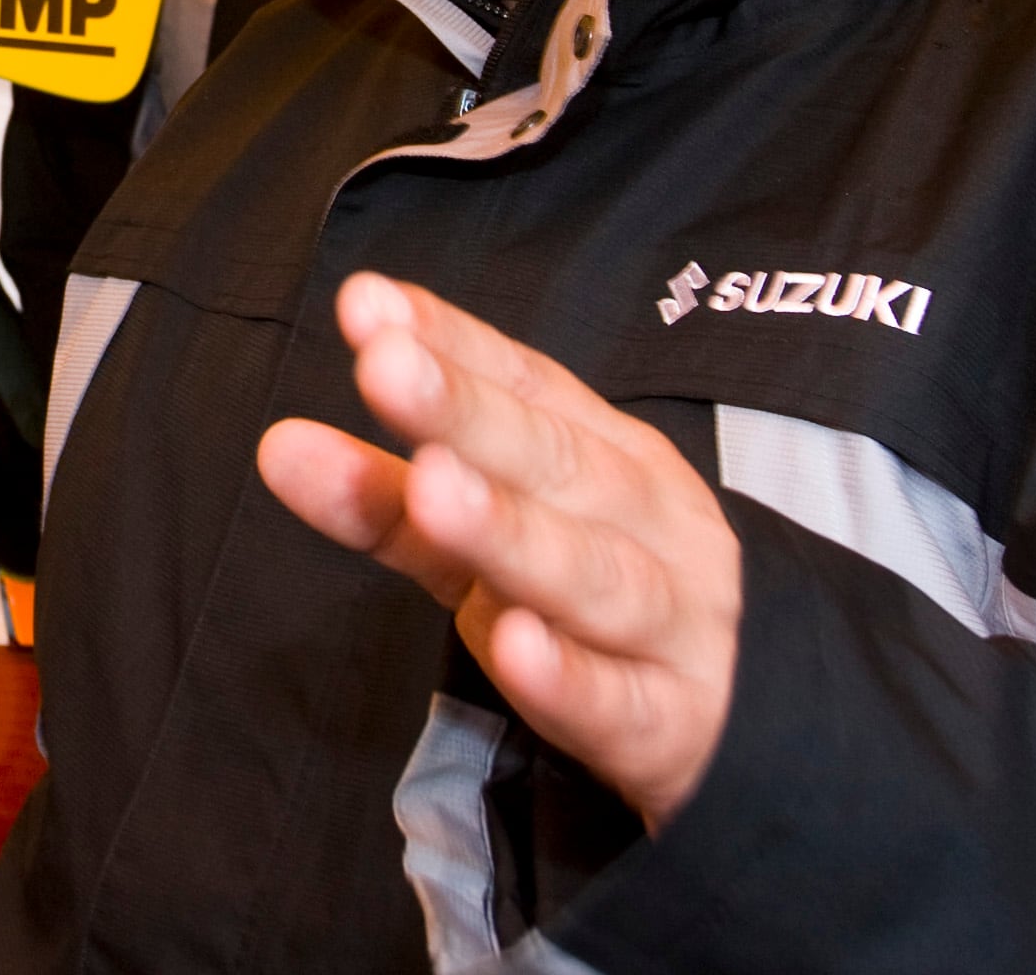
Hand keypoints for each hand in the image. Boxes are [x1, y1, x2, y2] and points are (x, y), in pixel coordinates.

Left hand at [257, 273, 740, 828]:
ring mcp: (670, 624)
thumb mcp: (494, 541)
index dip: (449, 341)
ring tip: (434, 486)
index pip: (526, 384)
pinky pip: (620, 703)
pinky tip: (516, 649)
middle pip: (556, 461)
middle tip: (386, 366)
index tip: (366, 305)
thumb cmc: (593, 610)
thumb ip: (388, 497)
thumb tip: (279, 446)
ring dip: (511, 529)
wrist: (756, 730)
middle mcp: (646, 524)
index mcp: (606, 457)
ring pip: (591, 574)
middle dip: (469, 412)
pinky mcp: (670, 726)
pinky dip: (569, 678)